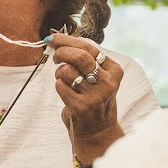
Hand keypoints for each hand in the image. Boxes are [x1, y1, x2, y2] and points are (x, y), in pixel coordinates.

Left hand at [51, 33, 123, 160]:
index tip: (52, 38)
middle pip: (79, 56)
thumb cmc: (93, 97)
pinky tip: (67, 93)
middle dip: (62, 52)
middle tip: (55, 56)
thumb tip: (56, 39)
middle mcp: (108, 82)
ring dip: (59, 73)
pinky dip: (59, 86)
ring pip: (67, 71)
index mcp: (114, 70)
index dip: (67, 40)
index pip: (88, 47)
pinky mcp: (81, 107)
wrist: (97, 129)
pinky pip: (60, 86)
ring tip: (65, 80)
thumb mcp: (98, 76)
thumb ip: (84, 58)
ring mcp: (95, 96)